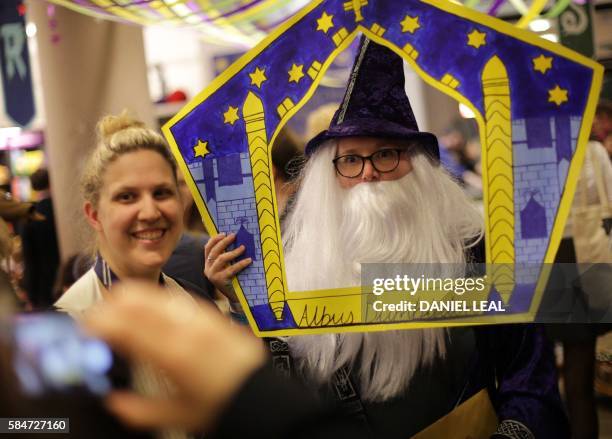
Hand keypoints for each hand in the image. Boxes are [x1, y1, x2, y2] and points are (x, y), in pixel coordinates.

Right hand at [84, 281, 264, 431]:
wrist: (262, 394)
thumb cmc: (224, 405)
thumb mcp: (177, 416)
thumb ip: (138, 410)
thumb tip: (113, 401)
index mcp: (172, 353)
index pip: (122, 323)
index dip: (96, 322)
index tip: (85, 330)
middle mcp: (185, 327)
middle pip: (134, 297)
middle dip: (109, 305)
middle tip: (100, 323)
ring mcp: (200, 316)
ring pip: (154, 292)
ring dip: (131, 300)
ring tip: (122, 317)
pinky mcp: (211, 314)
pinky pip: (175, 297)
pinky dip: (155, 301)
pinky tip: (151, 316)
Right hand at [204, 233, 251, 300]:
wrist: (235, 297)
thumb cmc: (234, 278)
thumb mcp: (227, 266)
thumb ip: (227, 256)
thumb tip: (236, 240)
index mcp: (208, 264)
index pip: (207, 248)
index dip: (214, 239)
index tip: (224, 233)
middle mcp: (208, 269)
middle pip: (214, 251)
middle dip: (224, 242)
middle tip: (234, 236)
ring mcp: (212, 275)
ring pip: (221, 259)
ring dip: (233, 252)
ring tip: (243, 248)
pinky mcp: (220, 281)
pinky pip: (231, 269)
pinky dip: (241, 263)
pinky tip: (249, 260)